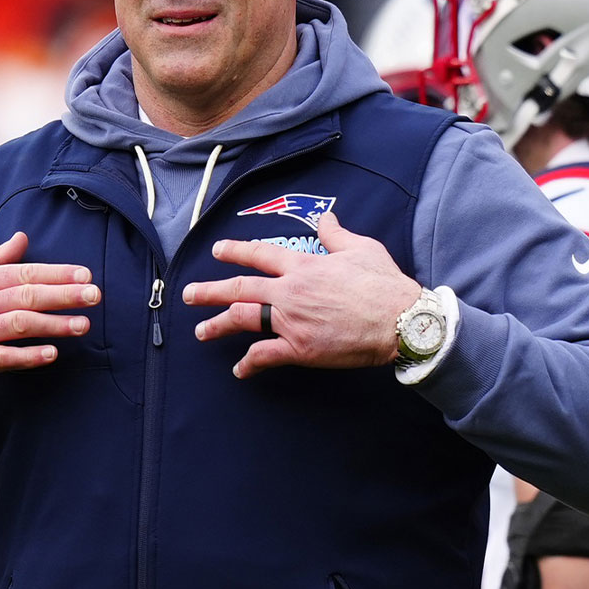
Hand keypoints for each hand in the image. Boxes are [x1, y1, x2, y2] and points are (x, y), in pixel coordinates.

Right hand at [0, 232, 100, 409]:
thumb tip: (21, 239)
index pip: (22, 273)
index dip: (55, 273)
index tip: (84, 274)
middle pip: (26, 295)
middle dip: (63, 294)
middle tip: (95, 295)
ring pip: (19, 324)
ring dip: (53, 324)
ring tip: (83, 325)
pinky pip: (3, 357)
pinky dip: (27, 356)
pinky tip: (51, 355)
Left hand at [181, 211, 420, 378]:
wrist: (399, 320)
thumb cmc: (383, 284)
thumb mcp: (361, 249)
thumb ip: (336, 234)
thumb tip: (326, 218)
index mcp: (303, 266)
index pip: (260, 255)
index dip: (235, 251)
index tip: (218, 251)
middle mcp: (290, 292)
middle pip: (240, 288)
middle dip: (210, 290)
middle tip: (188, 294)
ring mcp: (291, 321)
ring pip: (243, 319)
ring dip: (218, 324)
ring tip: (201, 330)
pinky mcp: (300, 349)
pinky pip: (265, 355)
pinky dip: (248, 363)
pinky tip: (238, 370)